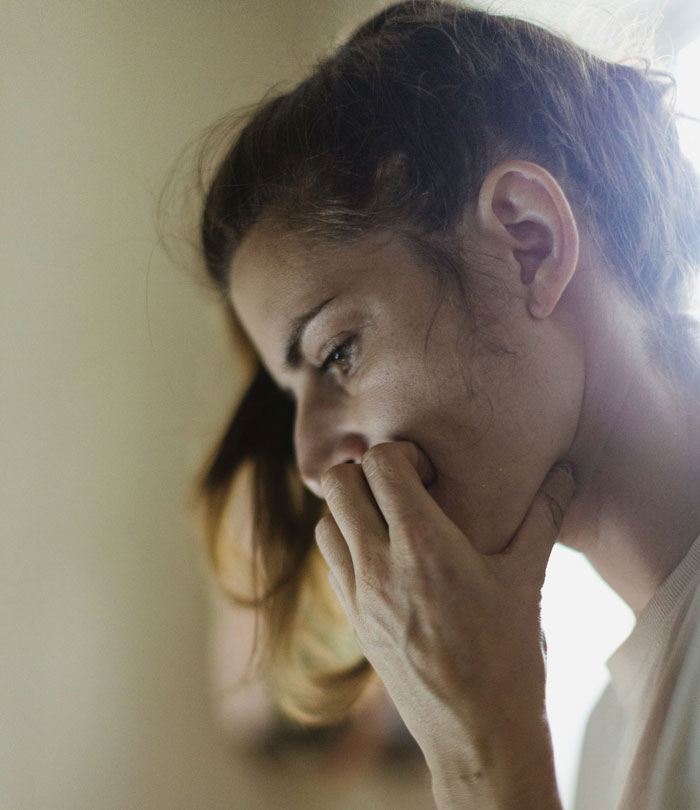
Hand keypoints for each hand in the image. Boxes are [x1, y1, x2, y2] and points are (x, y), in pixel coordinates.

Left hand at [315, 441, 573, 808]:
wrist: (477, 734)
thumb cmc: (508, 656)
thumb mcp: (527, 580)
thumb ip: (545, 517)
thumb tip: (567, 472)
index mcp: (424, 544)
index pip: (380, 463)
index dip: (400, 453)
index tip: (428, 473)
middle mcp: (379, 564)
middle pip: (337, 484)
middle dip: (365, 472)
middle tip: (401, 488)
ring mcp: (359, 595)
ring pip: (325, 523)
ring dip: (348, 509)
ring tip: (388, 520)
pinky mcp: (353, 621)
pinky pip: (331, 563)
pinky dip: (346, 546)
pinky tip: (383, 559)